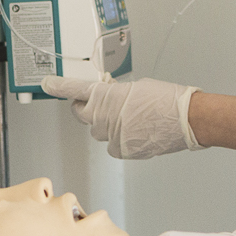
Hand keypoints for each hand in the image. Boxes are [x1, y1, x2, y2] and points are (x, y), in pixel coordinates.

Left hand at [42, 76, 202, 159]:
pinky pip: (113, 143)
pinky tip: (137, 129)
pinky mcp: (122, 151)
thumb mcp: (135, 87)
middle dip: (88, 107)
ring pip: (99, 130)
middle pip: (82, 113)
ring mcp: (111, 137)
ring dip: (108, 123)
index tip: (48, 84)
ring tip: (131, 115)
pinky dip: (121, 136)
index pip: (73, 90)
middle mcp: (102, 118)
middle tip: (102, 101)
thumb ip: (114, 93)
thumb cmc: (167, 100)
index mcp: (104, 96)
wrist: (187, 120)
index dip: (58, 86)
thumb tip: (109, 97)